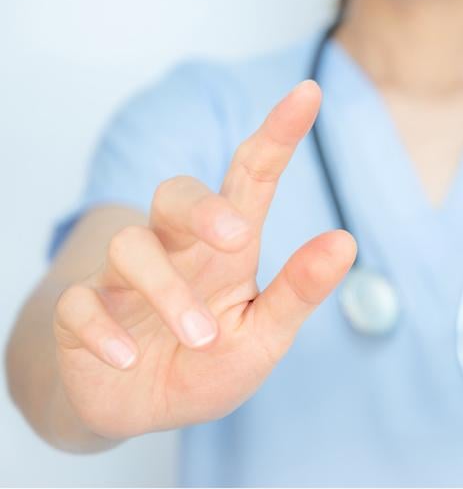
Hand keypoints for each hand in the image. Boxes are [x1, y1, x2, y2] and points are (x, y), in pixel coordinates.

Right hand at [53, 80, 355, 438]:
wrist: (142, 407)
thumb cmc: (210, 360)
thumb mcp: (264, 333)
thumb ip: (298, 290)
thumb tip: (345, 241)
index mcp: (226, 248)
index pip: (251, 177)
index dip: (278, 135)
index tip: (309, 93)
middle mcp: (176, 249)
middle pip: (177, 192)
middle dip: (204, 207)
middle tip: (237, 238)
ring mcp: (124, 278)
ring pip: (131, 246)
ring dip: (167, 291)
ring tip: (202, 338)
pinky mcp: (82, 312)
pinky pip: (80, 304)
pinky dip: (102, 331)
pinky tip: (126, 359)